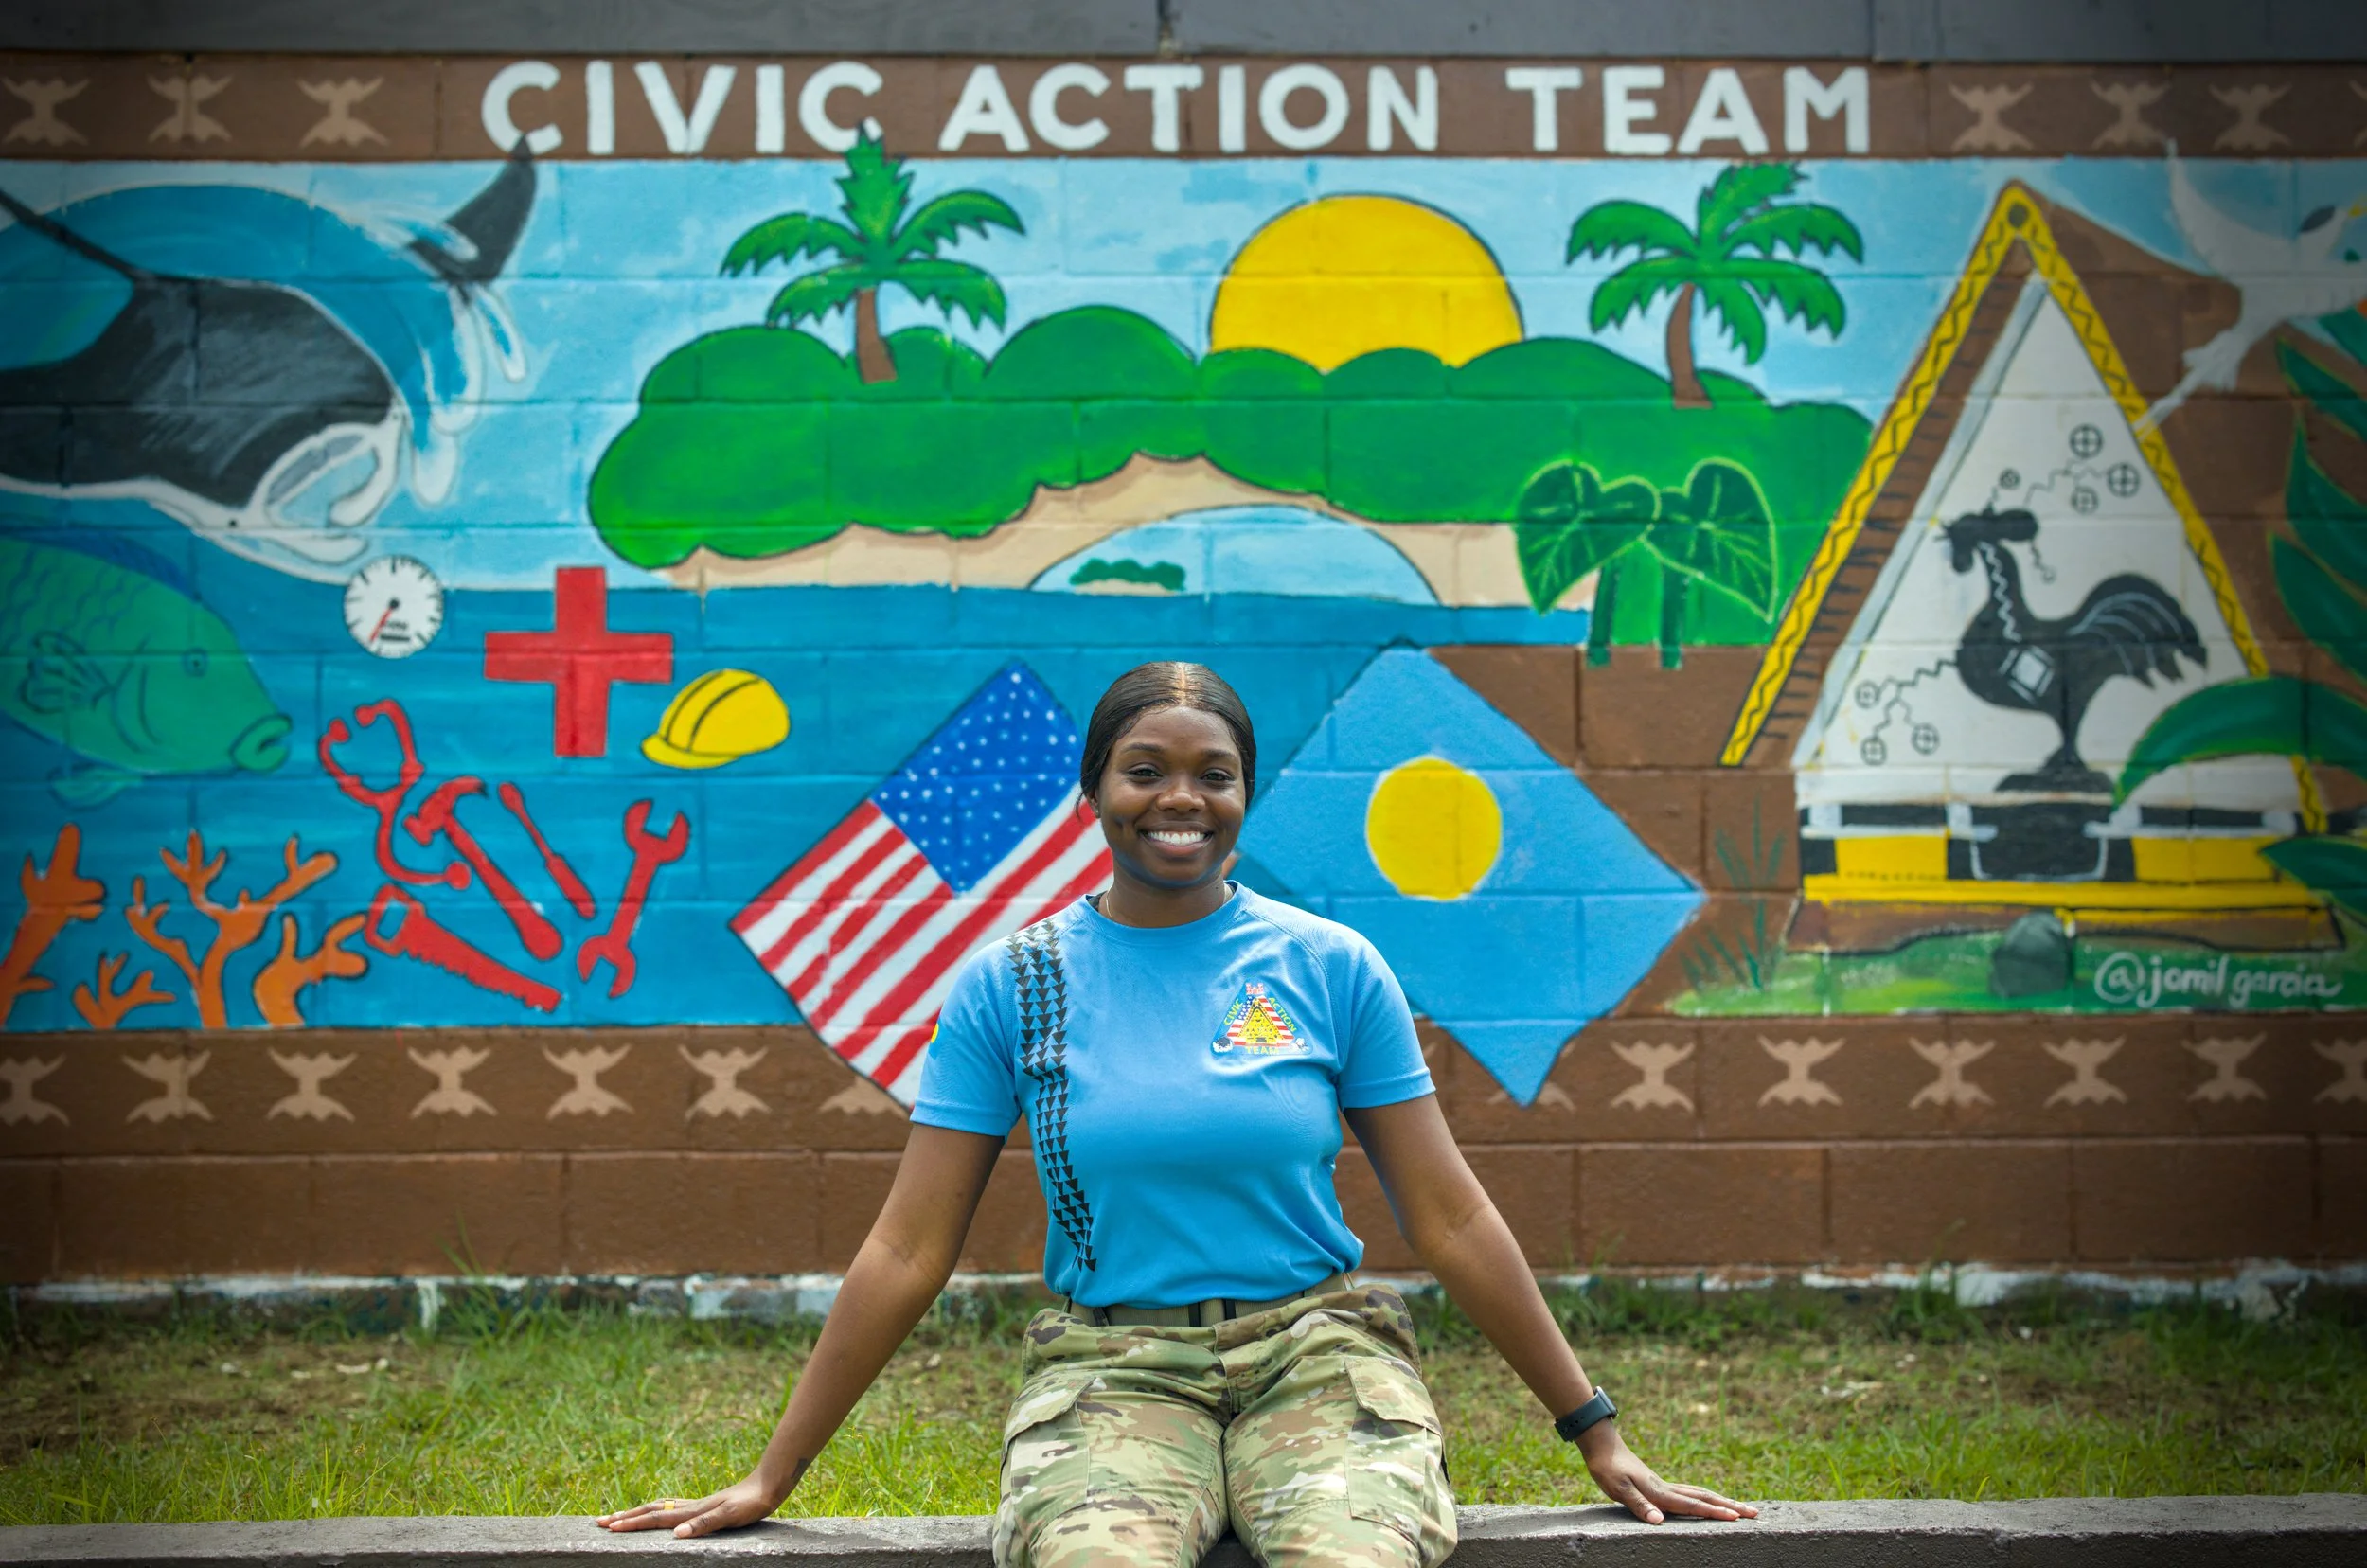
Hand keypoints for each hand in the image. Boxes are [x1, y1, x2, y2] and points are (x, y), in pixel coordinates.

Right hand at [596, 1472, 785, 1537]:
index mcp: (692, 1511)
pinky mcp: (704, 1506)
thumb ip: (705, 1524)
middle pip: (651, 1511)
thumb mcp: (731, 1516)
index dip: (632, 1523)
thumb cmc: (751, 1504)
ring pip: (659, 1508)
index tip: (610, 1526)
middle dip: (625, 1516)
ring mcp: (696, 1505)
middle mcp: (690, 1507)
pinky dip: (656, 1511)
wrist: (768, 1486)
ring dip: (637, 1513)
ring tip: (618, 1516)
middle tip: (600, 1521)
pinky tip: (657, 1513)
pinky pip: (672, 1508)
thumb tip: (677, 1534)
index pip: (656, 1518)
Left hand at [1577, 1423, 1756, 1525]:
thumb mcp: (1618, 1488)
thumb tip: (1660, 1521)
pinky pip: (1690, 1493)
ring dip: (1722, 1501)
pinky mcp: (1659, 1484)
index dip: (1714, 1513)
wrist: (1601, 1445)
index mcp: (1660, 1491)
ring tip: (1741, 1508)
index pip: (1692, 1505)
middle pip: (1705, 1498)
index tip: (1736, 1518)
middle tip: (1755, 1513)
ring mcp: (1665, 1485)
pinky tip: (1708, 1501)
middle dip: (1730, 1506)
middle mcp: (1667, 1488)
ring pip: (1700, 1494)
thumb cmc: (1607, 1467)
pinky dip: (1706, 1498)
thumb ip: (1639, 1505)